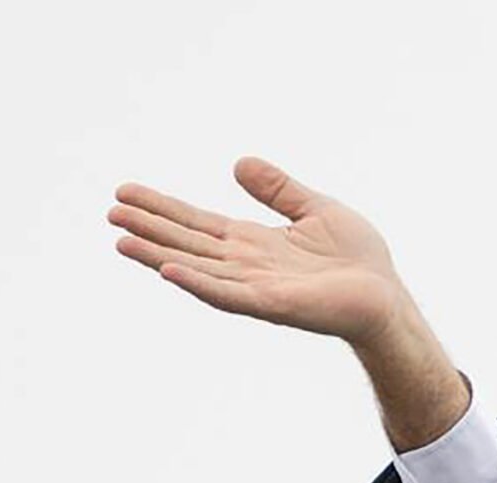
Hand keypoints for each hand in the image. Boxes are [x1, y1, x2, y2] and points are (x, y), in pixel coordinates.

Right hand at [110, 157, 409, 344]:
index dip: (162, 208)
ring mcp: (257, 288)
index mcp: (253, 243)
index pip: (197, 223)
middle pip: (188, 244)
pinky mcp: (273, 305)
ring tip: (122, 240)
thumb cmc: (359, 260)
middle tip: (109, 211)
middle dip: (149, 228)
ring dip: (159, 256)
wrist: (387, 297)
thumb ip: (277, 188)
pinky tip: (169, 271)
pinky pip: (228, 295)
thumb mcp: (315, 208)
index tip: (125, 191)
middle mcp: (247, 266)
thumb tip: (238, 164)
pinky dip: (199, 283)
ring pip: (198, 269)